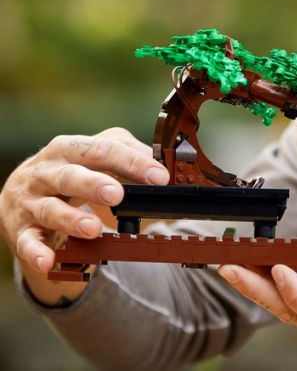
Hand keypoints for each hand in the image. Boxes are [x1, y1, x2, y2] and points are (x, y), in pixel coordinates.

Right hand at [0, 127, 168, 274]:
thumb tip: (164, 164)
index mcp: (71, 148)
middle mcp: (47, 171)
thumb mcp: (96, 155)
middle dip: (93, 184)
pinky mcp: (20, 229)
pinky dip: (37, 252)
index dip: (133, 162)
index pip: (103, 149)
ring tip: (94, 229)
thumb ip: (129, 154)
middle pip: (70, 175)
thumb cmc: (69, 169)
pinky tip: (49, 261)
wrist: (19, 193)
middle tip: (117, 194)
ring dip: (71, 219)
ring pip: (50, 209)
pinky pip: (27, 242)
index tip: (160, 177)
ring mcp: (31, 201)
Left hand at [218, 235, 296, 369]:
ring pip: (287, 311)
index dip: (296, 292)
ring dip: (258, 288)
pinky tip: (260, 270)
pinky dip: (273, 289)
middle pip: (290, 314)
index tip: (280, 266)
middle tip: (228, 265)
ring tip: (233, 264)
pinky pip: (294, 308)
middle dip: (255, 289)